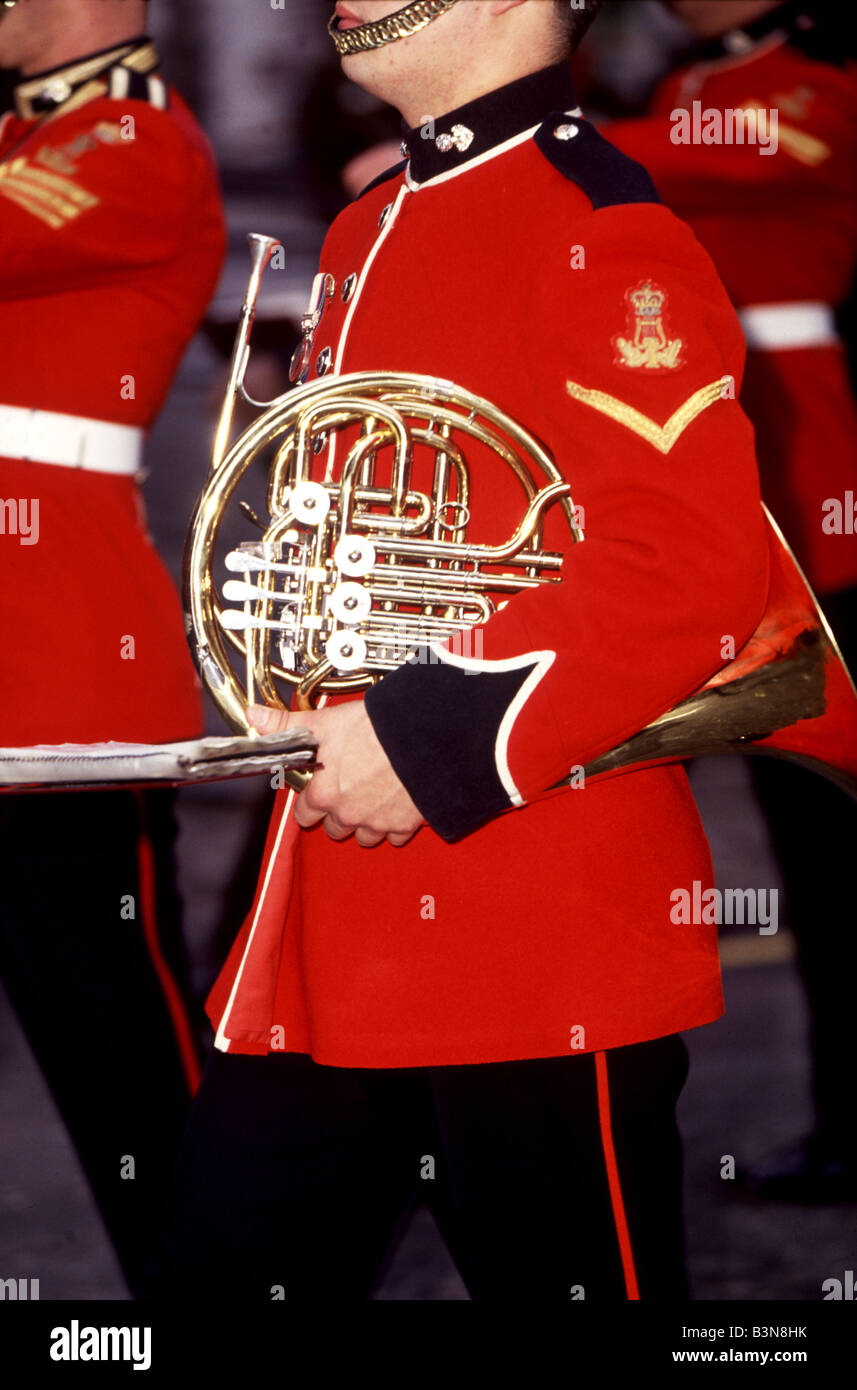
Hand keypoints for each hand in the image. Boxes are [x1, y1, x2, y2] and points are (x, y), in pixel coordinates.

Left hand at [248, 700, 423, 847]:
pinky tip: (396, 804)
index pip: (304, 813)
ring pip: (363, 837)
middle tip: (349, 790)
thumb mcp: (324, 722)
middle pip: (333, 829)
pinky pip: (394, 837)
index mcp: (322, 795)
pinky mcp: (403, 825)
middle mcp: (346, 815)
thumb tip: (255, 717)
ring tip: (372, 797)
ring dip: (365, 822)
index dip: (311, 799)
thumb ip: (287, 724)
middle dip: (338, 814)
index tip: (321, 787)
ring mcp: (376, 823)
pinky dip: (395, 825)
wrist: (422, 738)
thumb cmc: (374, 729)